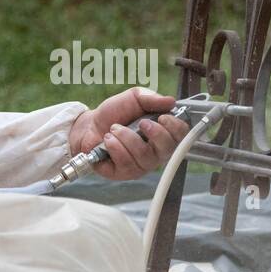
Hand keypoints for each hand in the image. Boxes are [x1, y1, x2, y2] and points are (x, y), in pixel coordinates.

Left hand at [68, 87, 190, 180]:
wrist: (89, 124)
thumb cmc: (115, 113)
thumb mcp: (134, 98)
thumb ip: (152, 99)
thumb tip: (171, 101)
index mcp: (162, 134)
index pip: (181, 136)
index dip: (176, 128)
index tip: (163, 117)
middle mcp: (154, 152)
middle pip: (167, 150)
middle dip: (155, 134)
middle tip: (141, 123)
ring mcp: (140, 165)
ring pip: (144, 156)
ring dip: (127, 137)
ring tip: (114, 128)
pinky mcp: (124, 173)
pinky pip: (126, 164)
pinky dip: (115, 147)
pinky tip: (108, 140)